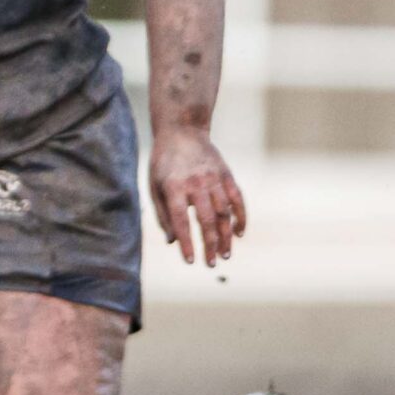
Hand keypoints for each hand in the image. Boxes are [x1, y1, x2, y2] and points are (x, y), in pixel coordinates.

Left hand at [148, 125, 246, 264]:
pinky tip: (239, 233)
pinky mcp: (226, 175)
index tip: (190, 261)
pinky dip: (240, 217)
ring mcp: (214, 179)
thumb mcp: (154, 186)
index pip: (181, 221)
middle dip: (209, 244)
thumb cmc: (163, 163)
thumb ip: (162, 214)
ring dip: (226, 235)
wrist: (182, 131)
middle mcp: (196, 184)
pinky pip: (238, 199)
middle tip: (211, 263)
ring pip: (224, 212)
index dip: (186, 243)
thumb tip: (171, 241)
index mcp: (173, 187)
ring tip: (225, 254)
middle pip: (206, 220)